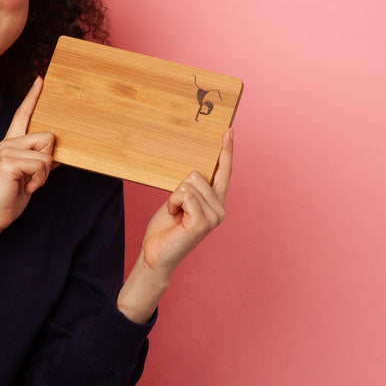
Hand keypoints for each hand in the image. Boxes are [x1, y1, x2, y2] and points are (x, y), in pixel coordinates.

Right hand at [0, 77, 54, 254]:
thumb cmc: (9, 199)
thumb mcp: (29, 178)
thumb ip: (40, 163)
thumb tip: (58, 156)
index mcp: (10, 144)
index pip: (22, 115)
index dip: (32, 97)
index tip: (40, 80)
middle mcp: (7, 142)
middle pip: (48, 137)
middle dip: (48, 162)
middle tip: (33, 179)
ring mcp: (6, 150)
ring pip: (46, 152)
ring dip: (44, 174)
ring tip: (27, 185)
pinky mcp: (8, 161)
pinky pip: (41, 165)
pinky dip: (39, 181)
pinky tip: (25, 188)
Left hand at [140, 126, 233, 278]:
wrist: (156, 254)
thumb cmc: (166, 228)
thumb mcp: (180, 201)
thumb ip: (192, 188)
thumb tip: (195, 172)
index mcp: (216, 202)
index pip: (224, 171)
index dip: (227, 150)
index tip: (229, 131)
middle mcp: (220, 209)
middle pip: (197, 175)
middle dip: (178, 188)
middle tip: (175, 209)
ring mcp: (213, 217)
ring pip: (189, 185)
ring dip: (174, 198)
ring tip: (175, 215)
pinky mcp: (203, 223)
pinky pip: (185, 195)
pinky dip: (173, 203)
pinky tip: (175, 218)